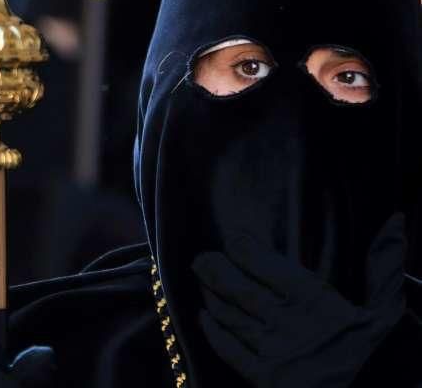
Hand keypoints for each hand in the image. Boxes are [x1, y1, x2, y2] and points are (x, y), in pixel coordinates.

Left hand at [193, 213, 405, 387]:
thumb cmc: (378, 351)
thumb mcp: (387, 307)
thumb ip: (384, 264)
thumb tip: (394, 221)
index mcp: (317, 302)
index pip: (269, 267)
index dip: (245, 251)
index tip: (233, 239)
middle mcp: (291, 325)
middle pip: (240, 290)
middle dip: (215, 270)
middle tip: (201, 257)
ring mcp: (275, 353)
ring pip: (231, 317)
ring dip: (211, 296)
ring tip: (200, 279)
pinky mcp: (265, 379)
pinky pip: (230, 352)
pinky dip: (214, 334)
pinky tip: (203, 317)